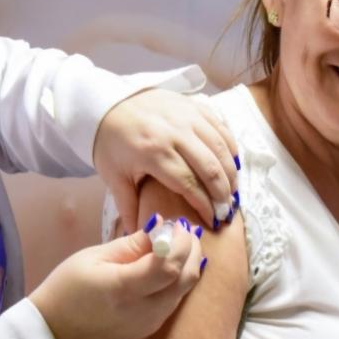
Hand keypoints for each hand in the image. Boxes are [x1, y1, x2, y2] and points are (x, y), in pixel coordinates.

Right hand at [28, 216, 204, 338]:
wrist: (56, 332)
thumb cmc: (67, 288)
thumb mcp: (94, 257)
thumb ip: (131, 244)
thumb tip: (161, 227)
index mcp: (125, 289)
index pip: (168, 265)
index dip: (179, 242)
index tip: (175, 223)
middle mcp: (144, 310)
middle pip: (186, 278)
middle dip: (191, 250)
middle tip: (183, 229)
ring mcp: (150, 323)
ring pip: (185, 290)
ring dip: (189, 263)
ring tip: (179, 242)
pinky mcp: (151, 328)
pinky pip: (175, 300)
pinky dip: (180, 279)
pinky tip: (171, 263)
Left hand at [92, 90, 238, 233]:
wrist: (106, 104)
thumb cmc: (110, 142)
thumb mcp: (114, 176)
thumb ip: (128, 206)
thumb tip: (139, 234)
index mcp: (154, 153)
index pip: (189, 184)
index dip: (205, 205)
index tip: (213, 221)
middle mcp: (175, 133)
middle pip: (210, 167)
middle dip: (223, 194)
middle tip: (227, 211)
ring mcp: (187, 116)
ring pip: (220, 147)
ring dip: (230, 172)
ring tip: (232, 192)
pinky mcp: (194, 105)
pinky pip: (221, 127)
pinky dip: (230, 147)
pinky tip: (231, 164)